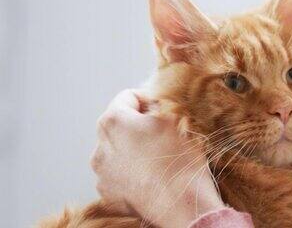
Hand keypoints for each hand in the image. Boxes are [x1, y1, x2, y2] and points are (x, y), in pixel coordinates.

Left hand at [90, 88, 226, 227]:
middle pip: (119, 123)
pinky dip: (131, 171)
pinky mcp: (108, 193)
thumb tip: (154, 103)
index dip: (149, 99)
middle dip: (138, 125)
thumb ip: (160, 104)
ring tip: (158, 156)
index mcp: (114, 121)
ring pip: (117, 149)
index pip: (129, 96)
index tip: (163, 110)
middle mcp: (100, 145)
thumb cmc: (180, 159)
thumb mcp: (177, 118)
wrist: (181, 204)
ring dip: (134, 148)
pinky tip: (151, 175)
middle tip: (163, 133)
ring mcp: (102, 172)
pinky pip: (118, 173)